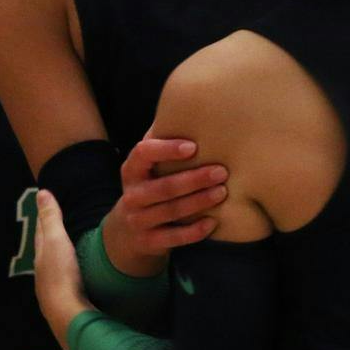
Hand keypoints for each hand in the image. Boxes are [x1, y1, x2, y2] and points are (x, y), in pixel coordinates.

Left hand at [34, 189, 91, 340]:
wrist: (67, 316)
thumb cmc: (62, 275)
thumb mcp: (57, 241)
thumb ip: (51, 218)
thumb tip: (41, 192)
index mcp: (42, 258)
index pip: (42, 234)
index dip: (44, 220)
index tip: (46, 208)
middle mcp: (43, 275)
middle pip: (46, 253)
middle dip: (49, 241)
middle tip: (55, 230)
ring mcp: (53, 292)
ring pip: (54, 271)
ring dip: (59, 261)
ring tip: (66, 255)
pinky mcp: (65, 306)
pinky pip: (66, 286)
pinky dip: (69, 278)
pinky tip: (76, 281)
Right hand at [99, 135, 226, 277]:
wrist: (126, 233)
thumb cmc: (147, 187)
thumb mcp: (146, 167)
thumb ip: (161, 143)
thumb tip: (184, 106)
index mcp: (132, 170)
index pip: (143, 154)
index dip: (166, 149)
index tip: (193, 147)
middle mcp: (132, 195)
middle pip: (164, 187)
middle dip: (194, 179)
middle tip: (221, 171)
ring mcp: (138, 221)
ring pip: (171, 211)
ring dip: (199, 202)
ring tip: (223, 192)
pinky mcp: (148, 242)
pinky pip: (173, 237)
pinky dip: (194, 231)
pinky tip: (213, 222)